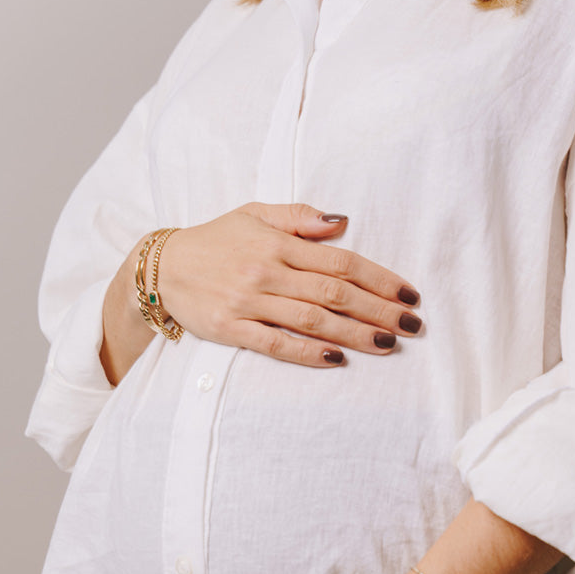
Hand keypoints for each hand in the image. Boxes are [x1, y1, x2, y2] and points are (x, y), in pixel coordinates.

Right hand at [154, 202, 422, 365]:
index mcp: (278, 243)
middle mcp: (267, 272)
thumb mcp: (255, 214)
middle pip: (334, 293)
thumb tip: (343, 221)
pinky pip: (276, 344)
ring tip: (389, 345)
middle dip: (379, 310)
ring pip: (312, 320)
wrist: (161, 267)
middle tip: (413, 326)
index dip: (379, 278)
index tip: (409, 294)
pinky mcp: (231, 329)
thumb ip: (300, 217)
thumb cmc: (216, 240)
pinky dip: (308, 353)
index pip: (340, 261)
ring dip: (354, 334)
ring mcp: (249, 302)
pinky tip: (337, 360)